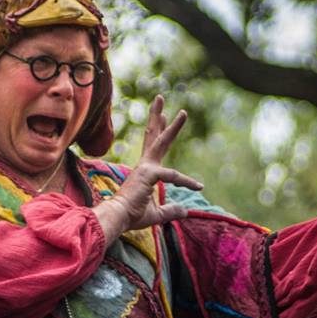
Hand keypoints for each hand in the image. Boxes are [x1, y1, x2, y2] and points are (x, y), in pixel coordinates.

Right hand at [96, 95, 201, 234]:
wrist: (118, 219)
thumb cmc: (132, 216)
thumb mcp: (157, 213)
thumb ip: (171, 210)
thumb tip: (185, 211)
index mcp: (146, 171)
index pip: (156, 148)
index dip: (168, 144)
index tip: (179, 151)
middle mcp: (145, 164)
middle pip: (154, 135)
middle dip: (158, 117)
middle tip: (160, 98)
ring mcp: (146, 167)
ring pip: (161, 141)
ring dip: (172, 126)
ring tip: (183, 112)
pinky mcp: (149, 175)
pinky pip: (173, 175)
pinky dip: (186, 181)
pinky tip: (198, 186)